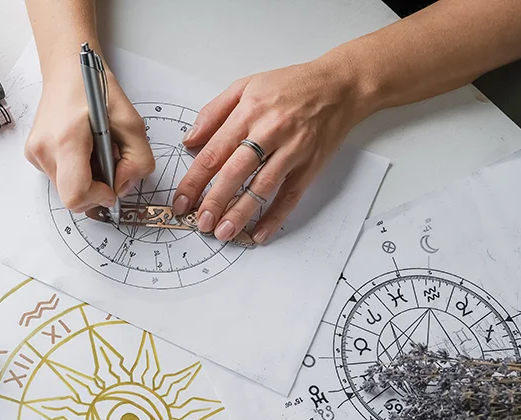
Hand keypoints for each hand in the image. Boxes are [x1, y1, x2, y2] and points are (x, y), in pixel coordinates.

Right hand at [24, 60, 154, 212]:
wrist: (67, 69)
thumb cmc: (94, 87)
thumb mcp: (130, 121)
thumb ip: (137, 159)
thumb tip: (122, 186)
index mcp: (66, 140)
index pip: (76, 195)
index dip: (99, 197)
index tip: (111, 184)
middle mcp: (44, 150)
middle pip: (72, 197)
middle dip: (95, 188)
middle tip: (108, 162)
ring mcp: (35, 153)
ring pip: (66, 190)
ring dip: (87, 180)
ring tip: (95, 151)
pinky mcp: (34, 155)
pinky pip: (60, 179)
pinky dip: (76, 172)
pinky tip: (83, 149)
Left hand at [174, 54, 369, 243]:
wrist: (340, 86)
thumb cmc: (291, 85)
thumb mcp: (245, 86)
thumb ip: (213, 112)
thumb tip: (189, 140)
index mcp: (249, 112)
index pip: (214, 152)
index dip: (194, 180)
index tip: (181, 201)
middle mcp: (270, 131)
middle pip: (235, 172)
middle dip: (214, 201)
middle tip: (200, 223)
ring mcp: (292, 150)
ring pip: (262, 187)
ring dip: (241, 213)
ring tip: (223, 232)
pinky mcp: (310, 165)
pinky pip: (290, 195)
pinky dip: (275, 217)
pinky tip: (260, 234)